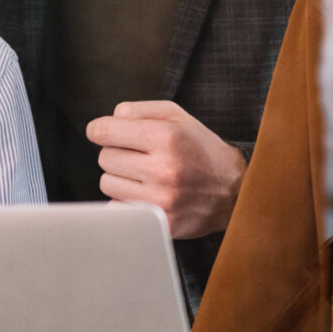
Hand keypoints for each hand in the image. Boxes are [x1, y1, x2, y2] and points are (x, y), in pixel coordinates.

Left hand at [89, 101, 244, 239]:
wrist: (233, 191)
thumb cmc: (201, 149)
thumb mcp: (177, 117)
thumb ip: (139, 110)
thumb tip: (108, 120)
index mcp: (167, 137)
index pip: (105, 132)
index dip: (99, 130)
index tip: (103, 133)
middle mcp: (163, 169)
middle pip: (104, 157)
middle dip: (117, 153)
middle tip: (138, 155)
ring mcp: (161, 199)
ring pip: (106, 183)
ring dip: (119, 177)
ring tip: (144, 175)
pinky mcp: (159, 221)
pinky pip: (117, 207)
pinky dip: (126, 199)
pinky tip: (147, 193)